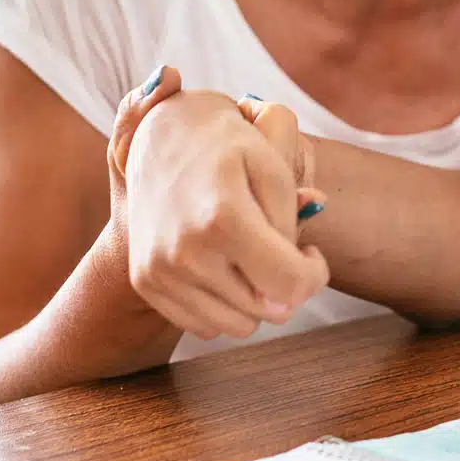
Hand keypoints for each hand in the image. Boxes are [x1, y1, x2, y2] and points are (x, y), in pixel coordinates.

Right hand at [110, 69, 328, 341]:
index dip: (313, 275)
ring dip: (256, 299)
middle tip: (282, 247)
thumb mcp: (274, 165)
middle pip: (267, 312)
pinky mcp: (146, 283)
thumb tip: (297, 281)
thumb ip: (292, 223)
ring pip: (237, 327)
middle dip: (287, 286)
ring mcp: (160, 271)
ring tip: (253, 255)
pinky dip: (223, 304)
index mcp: (223, 219)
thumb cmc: (229, 146)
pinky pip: (204, 325)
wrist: (161, 133)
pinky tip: (224, 264)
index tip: (310, 252)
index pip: (290, 285)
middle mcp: (186, 253)